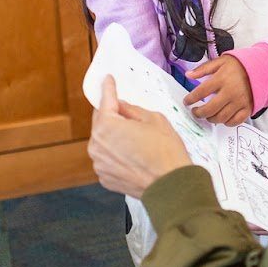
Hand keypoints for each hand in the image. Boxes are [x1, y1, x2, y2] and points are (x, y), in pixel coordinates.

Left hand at [89, 77, 189, 198]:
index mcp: (106, 127)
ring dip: (114, 136)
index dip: (108, 88)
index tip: (107, 80)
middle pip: (101, 122)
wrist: (171, 186)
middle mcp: (96, 145)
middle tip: (128, 113)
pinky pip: (108, 158)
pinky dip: (116, 154)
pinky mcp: (105, 178)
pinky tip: (134, 156)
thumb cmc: (165, 152)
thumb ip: (132, 110)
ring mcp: (99, 164)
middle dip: (112, 115)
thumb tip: (121, 107)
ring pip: (104, 142)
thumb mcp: (154, 119)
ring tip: (136, 140)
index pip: (105, 101)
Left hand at [185, 56, 253, 124]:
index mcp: (222, 78)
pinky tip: (222, 118)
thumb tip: (188, 75)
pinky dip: (226, 122)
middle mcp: (230, 92)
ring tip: (207, 115)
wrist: (261, 68)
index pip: (201, 92)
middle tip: (195, 111)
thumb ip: (203, 69)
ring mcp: (240, 102)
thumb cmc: (239, 65)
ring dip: (210, 118)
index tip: (186, 102)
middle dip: (198, 113)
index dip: (191, 99)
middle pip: (210, 109)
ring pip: (221, 118)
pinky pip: (235, 121)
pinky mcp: (247, 108)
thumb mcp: (220, 61)